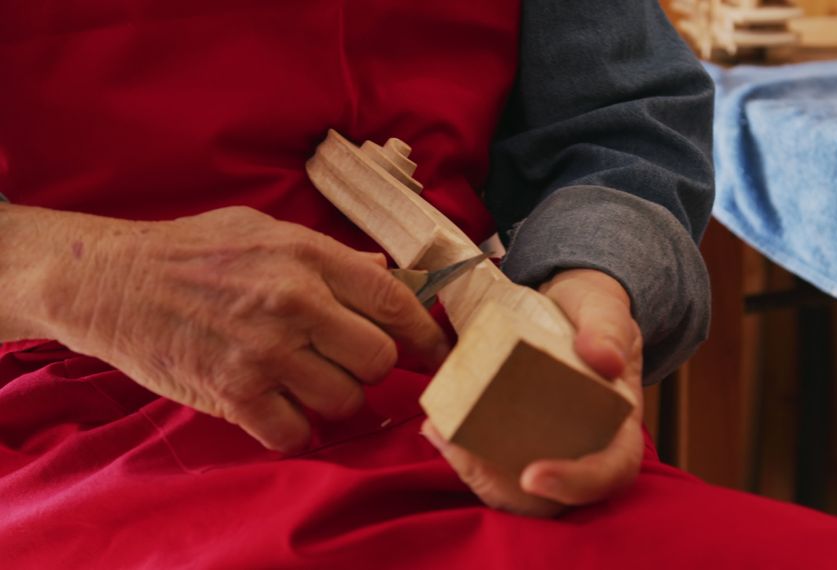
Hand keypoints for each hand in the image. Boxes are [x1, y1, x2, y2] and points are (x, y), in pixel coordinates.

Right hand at [38, 206, 447, 452]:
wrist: (109, 282)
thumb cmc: (191, 252)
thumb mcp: (264, 231)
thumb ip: (331, 256)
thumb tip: (387, 274)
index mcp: (308, 257)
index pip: (394, 301)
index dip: (425, 333)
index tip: (436, 351)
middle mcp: (295, 303)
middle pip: (378, 360)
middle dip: (371, 367)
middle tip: (346, 361)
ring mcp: (265, 352)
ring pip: (344, 400)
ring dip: (333, 399)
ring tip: (304, 380)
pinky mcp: (233, 394)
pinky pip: (296, 433)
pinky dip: (295, 428)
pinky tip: (278, 407)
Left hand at [421, 268, 643, 516]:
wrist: (566, 306)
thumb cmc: (593, 312)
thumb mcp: (604, 309)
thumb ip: (606, 329)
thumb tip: (606, 361)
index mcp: (620, 427)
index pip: (611, 471)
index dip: (575, 484)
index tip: (533, 475)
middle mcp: (587, 450)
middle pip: (554, 498)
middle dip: (504, 488)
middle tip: (463, 454)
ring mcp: (551, 452)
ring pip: (517, 492)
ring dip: (475, 474)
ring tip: (442, 435)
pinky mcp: (518, 444)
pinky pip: (494, 468)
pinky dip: (464, 455)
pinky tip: (438, 427)